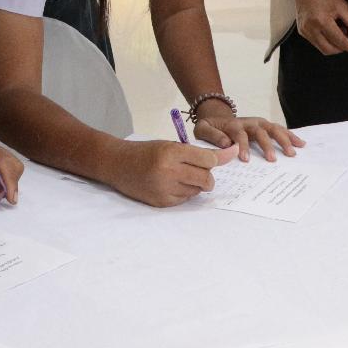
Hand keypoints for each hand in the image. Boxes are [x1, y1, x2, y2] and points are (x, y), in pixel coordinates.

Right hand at [104, 140, 237, 207]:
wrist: (118, 164)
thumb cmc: (146, 151)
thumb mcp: (170, 145)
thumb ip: (197, 153)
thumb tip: (229, 155)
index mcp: (171, 152)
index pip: (208, 160)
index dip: (215, 160)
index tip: (219, 158)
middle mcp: (169, 171)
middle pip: (206, 178)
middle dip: (206, 174)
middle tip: (196, 169)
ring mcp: (164, 188)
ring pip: (197, 190)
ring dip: (194, 184)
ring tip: (179, 176)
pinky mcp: (161, 202)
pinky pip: (185, 200)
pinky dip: (183, 192)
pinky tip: (170, 184)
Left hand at [192, 100, 304, 161]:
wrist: (217, 117)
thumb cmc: (210, 127)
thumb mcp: (202, 129)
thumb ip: (212, 135)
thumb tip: (225, 144)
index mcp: (233, 125)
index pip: (239, 134)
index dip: (243, 146)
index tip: (245, 159)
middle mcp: (249, 122)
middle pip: (260, 131)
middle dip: (266, 145)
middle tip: (272, 159)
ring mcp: (258, 123)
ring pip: (273, 129)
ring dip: (283, 140)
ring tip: (292, 153)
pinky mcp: (265, 126)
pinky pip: (280, 129)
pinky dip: (290, 135)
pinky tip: (301, 143)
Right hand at [285, 0, 347, 54]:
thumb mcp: (343, 6)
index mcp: (322, 21)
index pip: (339, 41)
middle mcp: (311, 28)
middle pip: (330, 50)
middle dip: (341, 48)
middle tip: (347, 38)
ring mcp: (305, 31)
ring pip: (323, 49)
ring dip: (333, 45)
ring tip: (337, 32)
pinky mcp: (302, 32)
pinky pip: (316, 44)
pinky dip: (326, 41)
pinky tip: (329, 30)